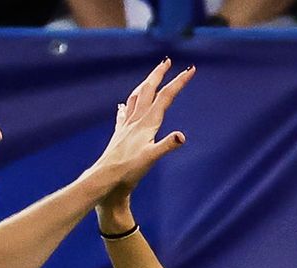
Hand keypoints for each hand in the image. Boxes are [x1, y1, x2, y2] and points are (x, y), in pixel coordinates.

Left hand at [93, 59, 194, 215]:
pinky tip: (124, 105)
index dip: (179, 82)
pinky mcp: (120, 133)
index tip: (190, 70)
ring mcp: (127, 125)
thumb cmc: (129, 169)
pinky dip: (127, 105)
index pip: (166, 97)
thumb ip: (167, 145)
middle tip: (167, 61)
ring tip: (150, 78)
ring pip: (136, 97)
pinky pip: (124, 113)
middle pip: (149, 90)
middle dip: (159, 74)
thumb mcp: (151, 158)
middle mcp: (137, 119)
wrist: (106, 177)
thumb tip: (182, 136)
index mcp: (147, 123)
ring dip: (145, 84)